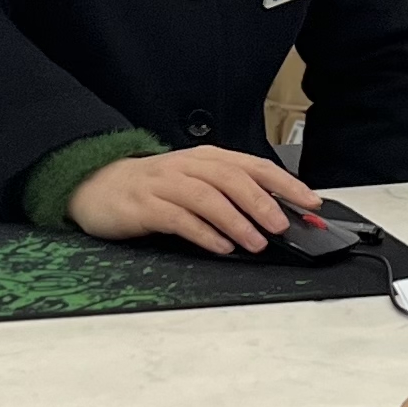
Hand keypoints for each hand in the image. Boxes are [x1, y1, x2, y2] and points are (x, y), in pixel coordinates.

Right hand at [68, 145, 312, 254]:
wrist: (97, 185)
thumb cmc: (154, 188)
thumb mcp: (194, 182)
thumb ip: (229, 193)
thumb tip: (276, 214)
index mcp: (206, 159)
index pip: (253, 166)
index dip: (285, 182)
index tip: (310, 202)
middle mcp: (188, 167)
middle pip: (233, 179)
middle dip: (262, 201)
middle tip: (282, 225)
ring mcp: (165, 185)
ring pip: (208, 197)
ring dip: (236, 221)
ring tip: (256, 242)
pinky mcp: (146, 206)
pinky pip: (179, 218)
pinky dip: (203, 233)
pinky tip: (220, 247)